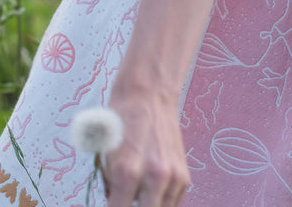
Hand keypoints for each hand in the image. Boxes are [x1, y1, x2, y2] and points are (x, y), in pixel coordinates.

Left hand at [104, 82, 188, 206]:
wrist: (149, 95)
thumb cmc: (121, 121)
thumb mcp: (106, 154)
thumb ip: (111, 184)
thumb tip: (115, 202)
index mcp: (126, 172)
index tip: (113, 205)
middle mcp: (153, 178)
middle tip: (126, 198)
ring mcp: (172, 178)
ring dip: (149, 205)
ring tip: (139, 190)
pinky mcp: (184, 176)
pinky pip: (173, 203)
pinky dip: (161, 201)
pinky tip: (152, 187)